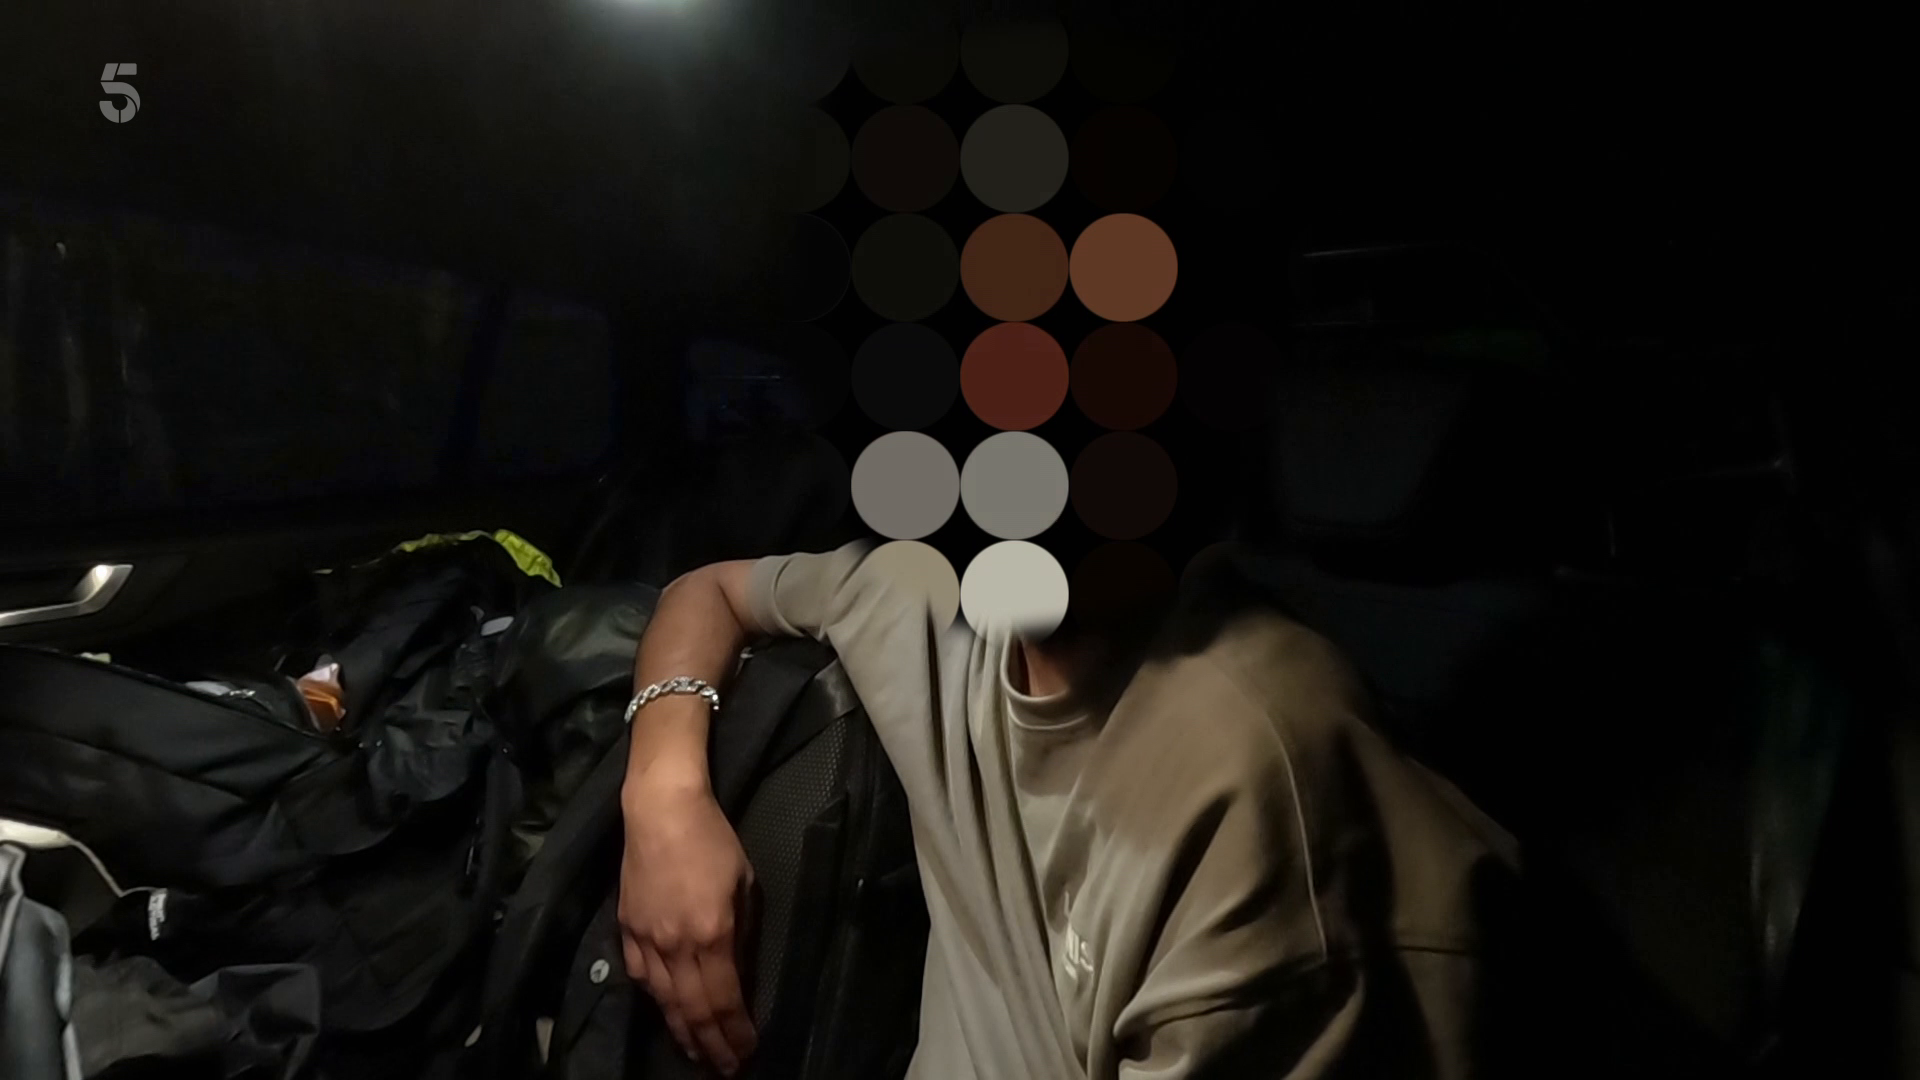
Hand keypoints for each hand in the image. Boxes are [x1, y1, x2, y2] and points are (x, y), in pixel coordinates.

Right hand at [619, 777, 757, 1075]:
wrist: (660, 810)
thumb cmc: (713, 840)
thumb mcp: (745, 884)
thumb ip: (742, 934)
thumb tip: (739, 974)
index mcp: (711, 933)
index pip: (724, 1000)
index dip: (735, 1033)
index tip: (747, 1053)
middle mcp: (676, 945)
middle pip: (692, 1011)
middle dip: (710, 1045)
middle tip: (723, 1068)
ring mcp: (646, 939)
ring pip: (662, 1001)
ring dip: (681, 1031)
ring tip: (696, 1052)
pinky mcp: (626, 929)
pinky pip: (639, 977)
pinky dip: (655, 1001)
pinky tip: (666, 1011)